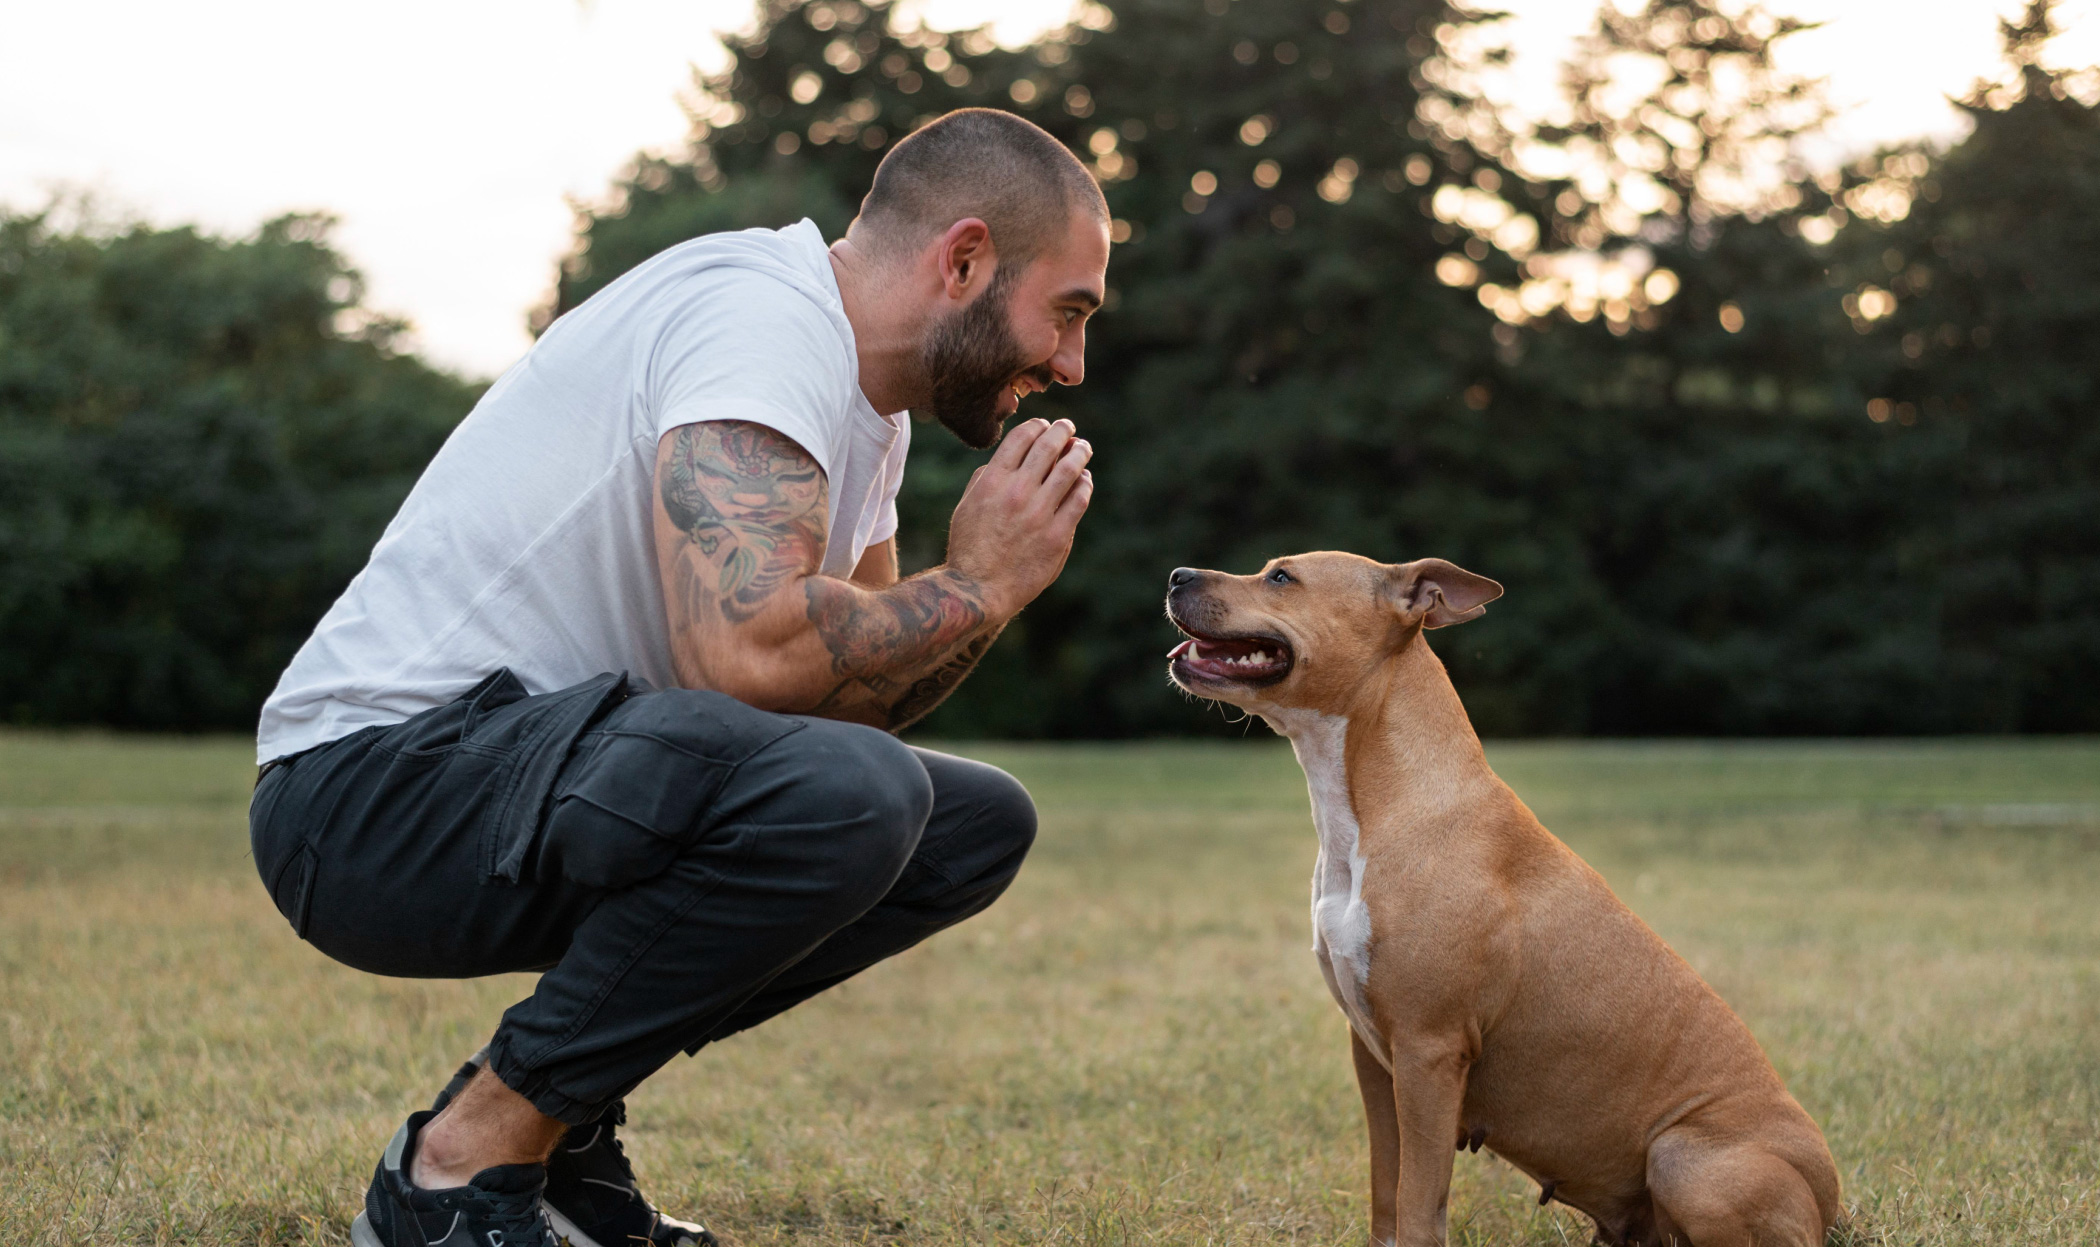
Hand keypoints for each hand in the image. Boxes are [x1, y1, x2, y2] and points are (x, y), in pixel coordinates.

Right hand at [945, 417, 1093, 618]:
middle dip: (1062, 432)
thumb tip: (1008, 459)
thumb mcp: (967, 506)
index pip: (1021, 438)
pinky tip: (1084, 480)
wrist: (978, 588)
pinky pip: (1079, 499)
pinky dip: (1085, 484)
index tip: (1045, 426)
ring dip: (1079, 453)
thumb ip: (986, 479)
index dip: (1037, 426)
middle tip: (1068, 428)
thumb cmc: (970, 547)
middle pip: (1049, 447)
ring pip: (1069, 470)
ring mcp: (1039, 514)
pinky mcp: (1058, 535)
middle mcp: (1017, 492)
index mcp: (992, 481)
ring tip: (1083, 447)